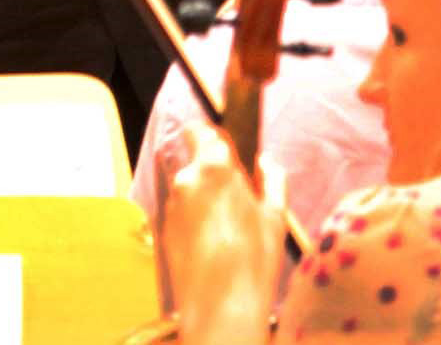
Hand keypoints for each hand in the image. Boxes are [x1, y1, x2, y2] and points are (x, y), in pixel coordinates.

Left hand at [162, 121, 284, 344]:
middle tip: (236, 204)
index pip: (202, 131)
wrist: (220, 309)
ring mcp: (172, 205)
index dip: (214, 141)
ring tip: (227, 234)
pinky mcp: (164, 230)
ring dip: (203, 201)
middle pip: (196, 163)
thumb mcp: (275, 219)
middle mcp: (187, 179)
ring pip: (189, 191)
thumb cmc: (253, 262)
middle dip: (213, 177)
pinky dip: (193, 224)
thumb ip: (272, 181)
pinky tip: (212, 249)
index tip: (228, 158)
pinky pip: (181, 216)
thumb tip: (266, 162)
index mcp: (214, 167)